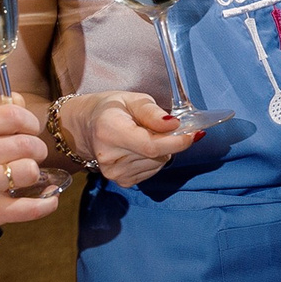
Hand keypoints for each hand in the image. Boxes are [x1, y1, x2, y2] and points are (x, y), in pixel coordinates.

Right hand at [0, 104, 58, 245]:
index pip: (11, 115)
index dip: (30, 122)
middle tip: (31, 156)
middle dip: (37, 150)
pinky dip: (47, 204)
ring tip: (25, 176)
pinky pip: (32, 207)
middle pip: (26, 144)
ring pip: (30, 171)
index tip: (30, 130)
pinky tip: (49, 198)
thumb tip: (18, 99)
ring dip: (35, 174)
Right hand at [67, 93, 197, 187]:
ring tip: (143, 136)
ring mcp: (115, 173)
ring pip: (158, 164)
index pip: (151, 145)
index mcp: (110, 131)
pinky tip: (139, 149)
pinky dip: (153, 159)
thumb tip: (175, 125)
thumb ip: (153, 113)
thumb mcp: (132, 99)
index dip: (177, 142)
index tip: (194, 133)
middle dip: (169, 141)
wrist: (86, 127)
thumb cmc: (111, 109)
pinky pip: (152, 171)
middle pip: (158, 155)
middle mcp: (110, 157)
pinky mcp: (122, 181)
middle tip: (161, 126)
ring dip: (160, 150)